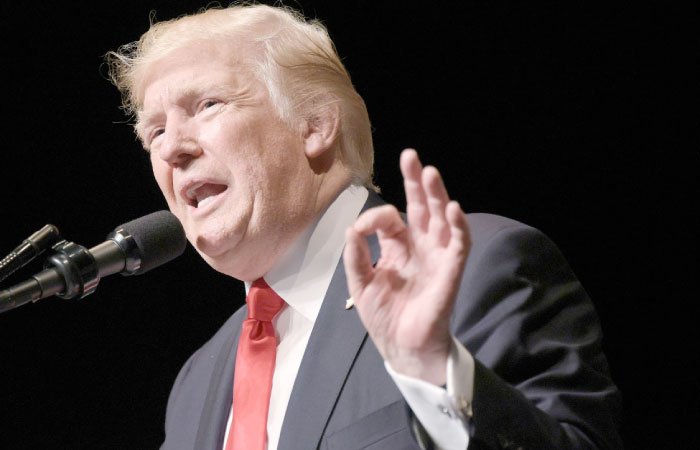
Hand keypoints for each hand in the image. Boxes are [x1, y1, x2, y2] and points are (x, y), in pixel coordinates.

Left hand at [343, 149, 470, 385]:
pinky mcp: (450, 271)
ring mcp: (436, 257)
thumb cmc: (384, 316)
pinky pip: (458, 245)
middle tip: (410, 156)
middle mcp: (419, 246)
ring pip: (440, 219)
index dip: (375, 216)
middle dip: (416, 182)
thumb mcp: (361, 283)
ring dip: (437, 196)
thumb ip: (356, 256)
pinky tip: (452, 208)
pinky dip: (457, 227)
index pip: (390, 219)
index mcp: (397, 247)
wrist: (401, 348)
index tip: (360, 228)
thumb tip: (352, 228)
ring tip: (430, 173)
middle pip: (421, 207)